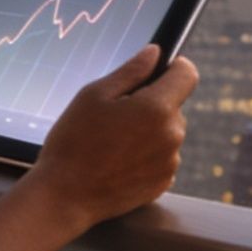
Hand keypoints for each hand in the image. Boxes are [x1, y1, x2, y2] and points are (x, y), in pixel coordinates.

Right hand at [24, 45, 198, 229]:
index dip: (174, 67)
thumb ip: (131, 70)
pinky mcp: (163, 183)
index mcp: (157, 108)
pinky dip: (146, 155)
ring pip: (167, 132)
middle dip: (152, 103)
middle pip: (173, 105)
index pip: (187, 74)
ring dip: (149, 131)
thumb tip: (155, 53)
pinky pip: (162, 157)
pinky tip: (118, 161)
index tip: (159, 69)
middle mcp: (172, 135)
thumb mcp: (94, 95)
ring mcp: (169, 162)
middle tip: (117, 114)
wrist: (64, 197)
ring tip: (113, 142)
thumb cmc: (73, 142)